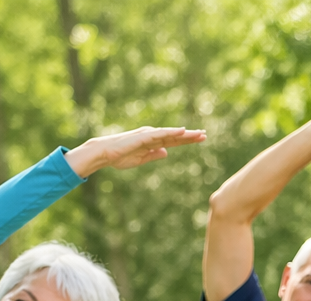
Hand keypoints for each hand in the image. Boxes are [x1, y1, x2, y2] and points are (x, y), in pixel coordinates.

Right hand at [64, 126, 205, 176]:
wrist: (105, 154)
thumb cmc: (120, 156)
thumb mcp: (141, 159)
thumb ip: (154, 155)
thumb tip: (166, 152)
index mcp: (152, 142)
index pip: (174, 141)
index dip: (187, 140)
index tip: (200, 139)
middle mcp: (152, 136)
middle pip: (175, 136)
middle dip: (190, 136)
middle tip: (205, 134)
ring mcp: (148, 135)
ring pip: (170, 134)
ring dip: (185, 133)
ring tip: (199, 133)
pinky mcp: (143, 137)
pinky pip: (160, 134)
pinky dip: (171, 132)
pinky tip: (182, 131)